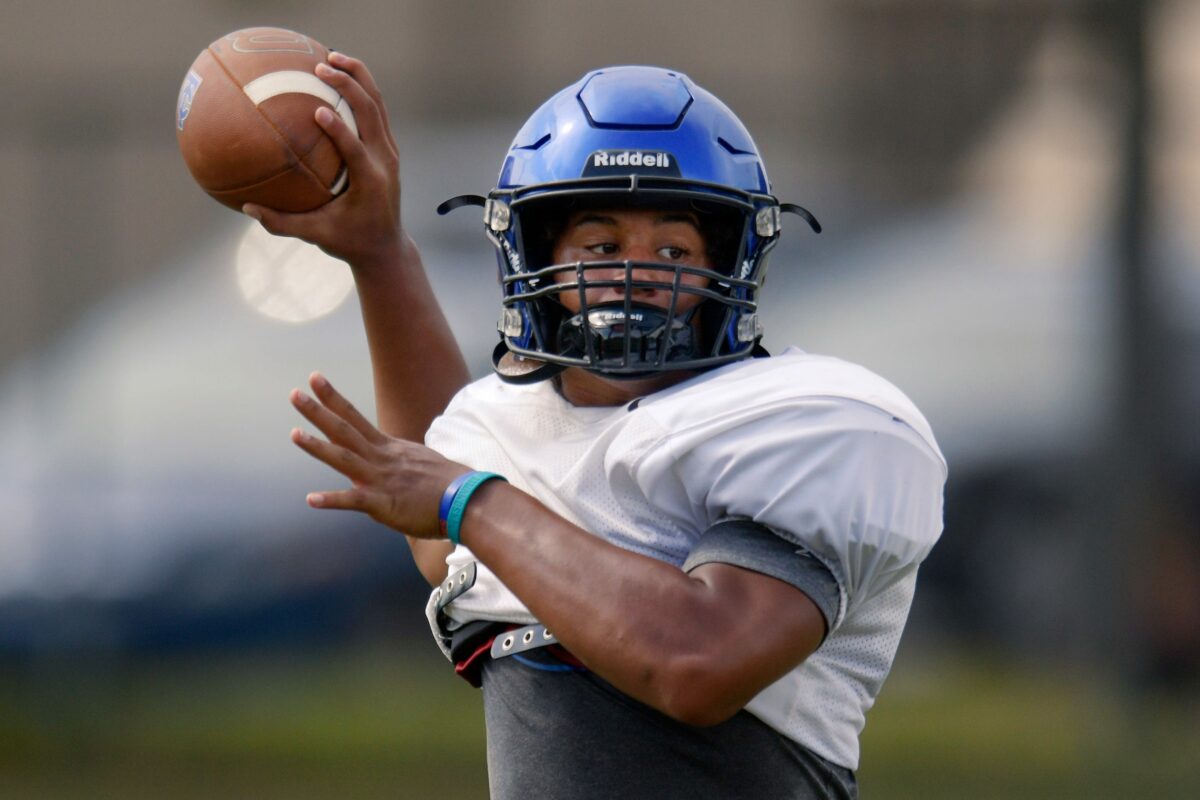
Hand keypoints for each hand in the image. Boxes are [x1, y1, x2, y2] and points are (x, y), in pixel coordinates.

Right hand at [244, 52, 402, 271]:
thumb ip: (282, 224)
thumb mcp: (317, 236)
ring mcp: (390, 152)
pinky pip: (376, 111)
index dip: (341, 130)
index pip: (357, 150)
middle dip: (350, 85)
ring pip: (378, 105)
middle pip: (372, 114)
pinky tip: (338, 72)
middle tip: (321, 65)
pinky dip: (361, 89)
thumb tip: (246, 209)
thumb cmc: (350, 242)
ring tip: (331, 55)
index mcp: (370, 182)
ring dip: (358, 78)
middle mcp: (385, 162)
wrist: (386, 246)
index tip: (320, 110)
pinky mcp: (388, 148)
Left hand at [289, 372, 467, 537]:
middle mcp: (380, 458)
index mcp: (387, 448)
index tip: (314, 379)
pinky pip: (354, 500)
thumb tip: (394, 455)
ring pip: (344, 458)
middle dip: (318, 412)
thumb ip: (399, 457)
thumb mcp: (419, 460)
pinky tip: (311, 499)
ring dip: (317, 447)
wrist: (466, 499)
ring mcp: (380, 479)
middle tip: (294, 393)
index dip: (333, 398)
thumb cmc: (447, 483)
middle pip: (344, 430)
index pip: (355, 417)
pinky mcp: (383, 503)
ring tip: (294, 434)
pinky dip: (332, 500)